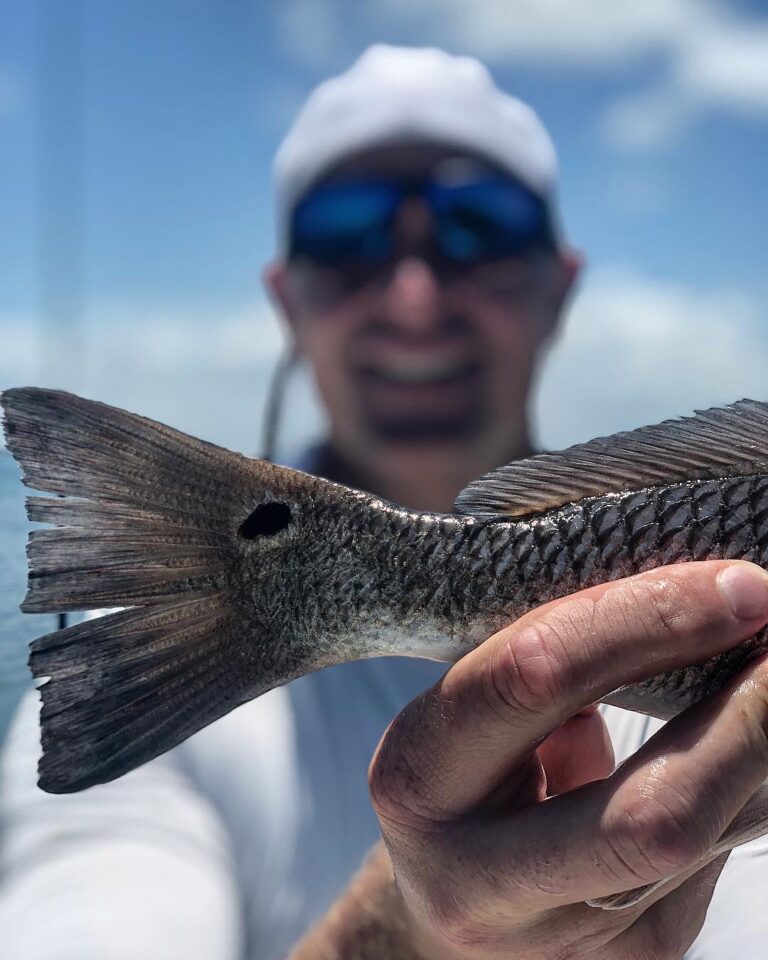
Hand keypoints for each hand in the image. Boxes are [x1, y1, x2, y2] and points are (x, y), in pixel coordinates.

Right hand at [368, 560, 767, 958]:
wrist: (435, 900)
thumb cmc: (457, 770)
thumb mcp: (469, 706)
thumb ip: (556, 667)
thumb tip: (699, 605)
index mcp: (421, 778)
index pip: (537, 679)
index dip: (648, 623)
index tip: (739, 586)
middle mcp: (478, 881)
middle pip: (653, 816)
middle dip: (750, 719)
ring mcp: (557, 944)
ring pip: (704, 843)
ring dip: (760, 744)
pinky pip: (714, 865)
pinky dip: (744, 786)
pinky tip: (745, 735)